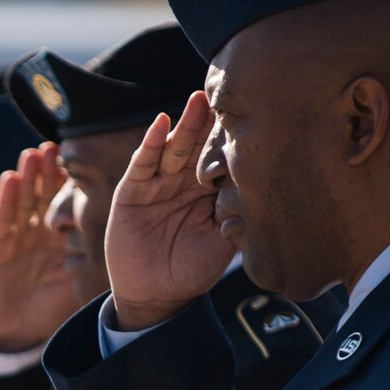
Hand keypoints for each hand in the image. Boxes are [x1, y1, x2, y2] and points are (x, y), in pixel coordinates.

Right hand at [0, 144, 73, 351]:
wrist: (15, 334)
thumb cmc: (47, 311)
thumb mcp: (76, 285)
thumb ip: (93, 264)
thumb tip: (127, 248)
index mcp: (57, 239)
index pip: (65, 204)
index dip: (71, 184)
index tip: (83, 162)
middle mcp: (36, 233)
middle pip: (43, 195)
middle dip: (49, 172)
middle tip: (57, 147)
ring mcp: (15, 239)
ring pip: (23, 201)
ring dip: (29, 177)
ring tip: (34, 153)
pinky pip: (3, 220)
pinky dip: (6, 200)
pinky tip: (11, 178)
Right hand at [103, 91, 234, 329]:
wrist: (155, 296)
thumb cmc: (191, 271)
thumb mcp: (221, 245)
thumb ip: (235, 218)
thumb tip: (258, 192)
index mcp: (207, 192)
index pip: (221, 158)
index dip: (232, 139)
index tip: (254, 114)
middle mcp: (183, 182)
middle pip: (199, 145)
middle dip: (211, 121)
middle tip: (228, 94)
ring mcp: (157, 184)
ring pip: (174, 148)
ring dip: (186, 124)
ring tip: (199, 99)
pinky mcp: (131, 191)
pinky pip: (142, 163)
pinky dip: (151, 143)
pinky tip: (161, 123)